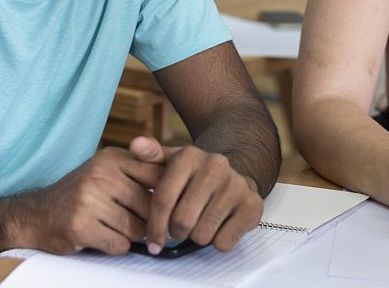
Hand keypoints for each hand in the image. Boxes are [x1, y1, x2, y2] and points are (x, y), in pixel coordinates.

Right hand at [8, 146, 163, 254]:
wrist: (37, 214)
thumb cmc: (82, 194)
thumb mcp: (108, 170)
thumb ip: (141, 168)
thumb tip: (182, 177)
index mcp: (112, 157)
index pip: (159, 176)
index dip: (168, 196)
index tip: (167, 206)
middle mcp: (101, 174)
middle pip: (151, 206)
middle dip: (149, 221)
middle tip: (138, 223)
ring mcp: (89, 200)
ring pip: (137, 228)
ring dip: (132, 235)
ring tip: (114, 227)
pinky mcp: (81, 226)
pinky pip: (119, 245)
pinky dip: (116, 246)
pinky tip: (102, 236)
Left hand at [130, 136, 262, 252]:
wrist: (233, 175)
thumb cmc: (193, 176)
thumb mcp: (169, 163)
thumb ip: (149, 156)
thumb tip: (136, 145)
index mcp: (189, 155)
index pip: (163, 199)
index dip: (154, 226)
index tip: (152, 242)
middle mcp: (215, 165)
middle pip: (182, 220)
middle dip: (176, 232)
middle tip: (179, 228)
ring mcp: (236, 184)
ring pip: (202, 234)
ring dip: (197, 237)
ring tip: (200, 223)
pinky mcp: (252, 204)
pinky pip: (224, 242)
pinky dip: (217, 241)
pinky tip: (218, 226)